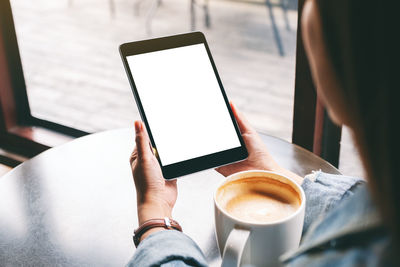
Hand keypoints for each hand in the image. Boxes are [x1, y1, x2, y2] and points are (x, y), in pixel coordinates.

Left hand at [130, 121, 177, 238]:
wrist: (159, 202)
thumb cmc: (147, 183)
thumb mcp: (144, 158)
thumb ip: (142, 140)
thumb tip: (137, 123)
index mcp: (138, 155)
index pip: (144, 137)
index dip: (151, 130)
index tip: (159, 121)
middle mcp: (147, 160)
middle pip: (158, 144)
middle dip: (164, 142)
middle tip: (169, 137)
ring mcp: (159, 166)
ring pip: (167, 152)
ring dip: (171, 152)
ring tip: (172, 153)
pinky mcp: (169, 171)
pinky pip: (174, 161)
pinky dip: (177, 160)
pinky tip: (178, 159)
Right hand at [216, 103, 302, 184]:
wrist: (262, 172)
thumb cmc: (260, 154)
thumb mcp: (249, 131)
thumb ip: (239, 118)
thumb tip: (231, 103)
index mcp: (236, 138)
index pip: (223, 127)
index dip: (216, 121)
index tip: (210, 112)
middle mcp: (229, 147)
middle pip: (216, 136)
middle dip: (211, 131)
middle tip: (206, 124)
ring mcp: (224, 156)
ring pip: (212, 147)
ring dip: (210, 143)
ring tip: (209, 137)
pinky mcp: (220, 166)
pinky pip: (211, 160)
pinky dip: (209, 156)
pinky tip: (210, 150)